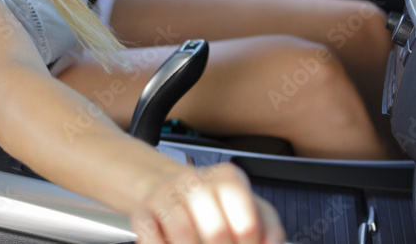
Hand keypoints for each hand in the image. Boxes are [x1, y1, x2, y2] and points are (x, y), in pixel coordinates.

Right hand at [129, 163, 284, 243]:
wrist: (173, 187)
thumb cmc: (216, 204)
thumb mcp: (250, 208)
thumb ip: (269, 227)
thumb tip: (273, 243)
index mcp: (228, 179)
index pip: (248, 224)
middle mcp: (195, 182)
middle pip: (216, 232)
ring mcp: (165, 194)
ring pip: (182, 233)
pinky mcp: (143, 210)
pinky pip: (149, 234)